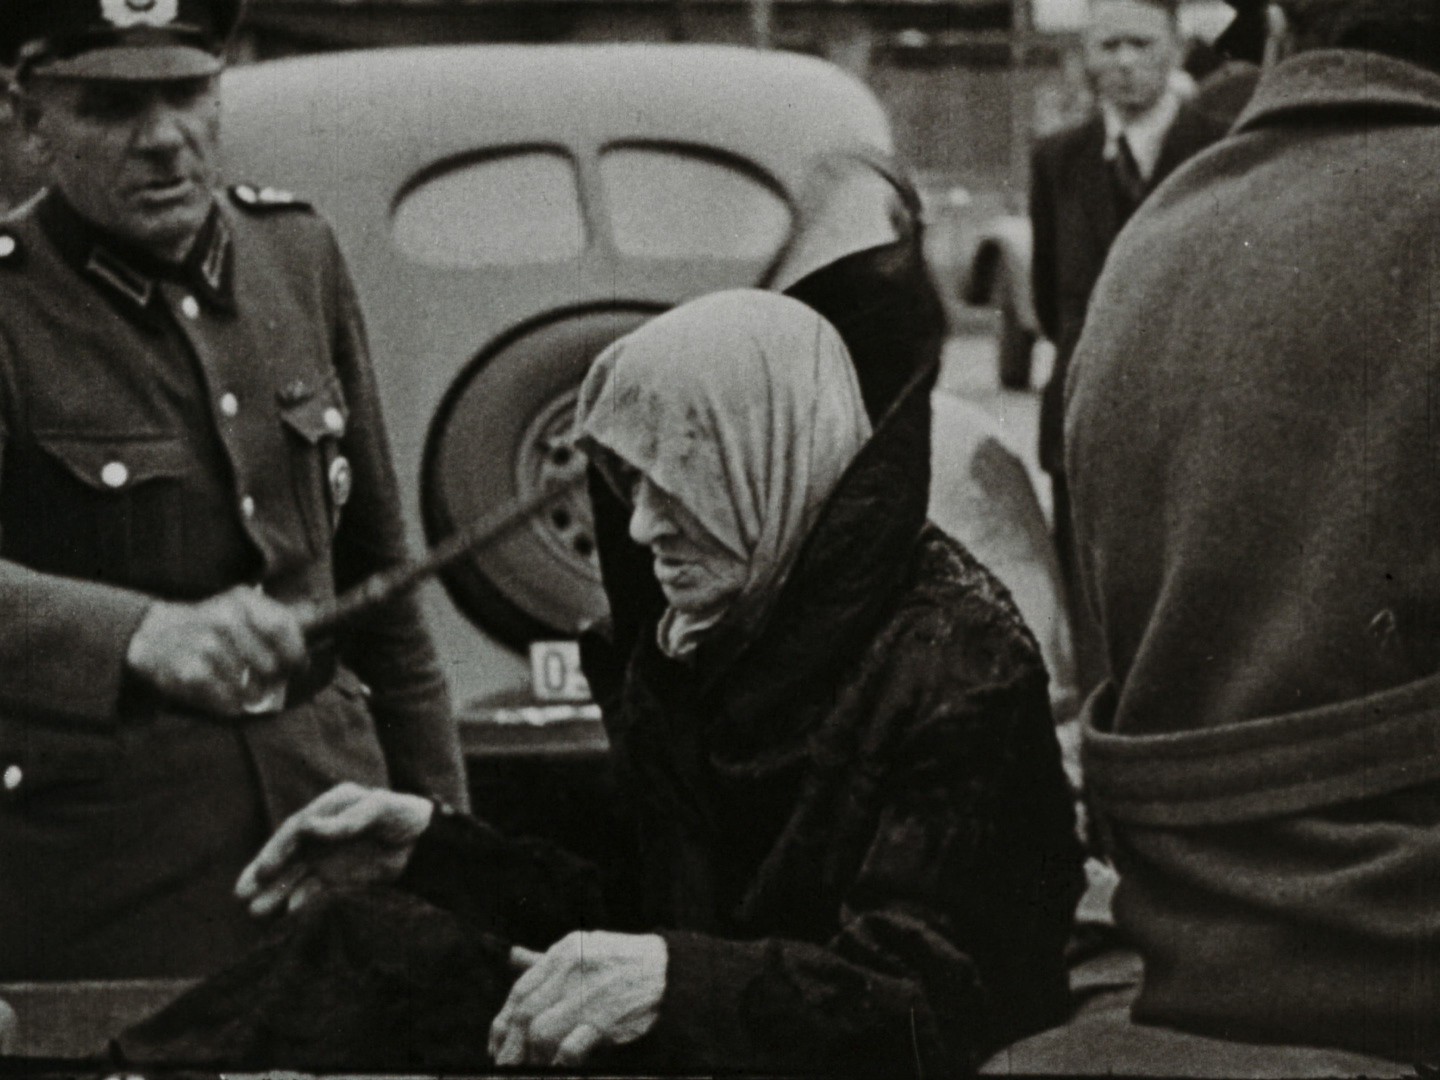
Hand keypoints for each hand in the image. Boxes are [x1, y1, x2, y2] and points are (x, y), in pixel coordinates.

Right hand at [125, 585, 307, 715]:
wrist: (154, 635)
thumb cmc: (212, 626)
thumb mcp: (243, 608)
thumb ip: (280, 618)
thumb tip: (319, 619)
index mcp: (243, 601)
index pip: (285, 629)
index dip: (297, 653)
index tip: (298, 667)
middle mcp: (225, 619)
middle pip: (272, 664)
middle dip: (275, 678)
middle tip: (267, 678)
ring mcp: (206, 645)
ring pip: (251, 687)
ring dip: (250, 692)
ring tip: (237, 680)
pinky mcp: (190, 672)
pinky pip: (227, 701)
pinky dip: (229, 703)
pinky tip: (219, 689)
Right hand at [234, 782, 434, 916]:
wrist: (425, 842)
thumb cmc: (404, 816)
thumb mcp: (380, 810)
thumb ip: (346, 820)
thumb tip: (307, 827)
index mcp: (329, 807)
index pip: (296, 828)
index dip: (277, 849)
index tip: (264, 870)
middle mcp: (321, 831)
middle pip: (287, 853)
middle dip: (264, 873)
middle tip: (241, 894)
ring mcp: (326, 854)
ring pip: (294, 874)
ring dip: (274, 892)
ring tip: (254, 911)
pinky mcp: (335, 876)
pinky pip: (312, 890)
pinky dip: (299, 901)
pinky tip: (288, 914)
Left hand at [489, 931, 666, 1066]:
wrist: (673, 972)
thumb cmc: (626, 963)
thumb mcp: (584, 949)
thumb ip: (546, 959)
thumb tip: (511, 957)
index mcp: (563, 951)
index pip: (520, 990)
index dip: (503, 1022)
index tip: (496, 1045)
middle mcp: (571, 967)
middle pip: (525, 1013)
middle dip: (511, 1046)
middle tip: (507, 1067)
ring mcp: (588, 991)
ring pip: (540, 1031)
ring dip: (533, 1058)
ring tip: (534, 1071)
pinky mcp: (606, 1016)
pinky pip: (569, 1047)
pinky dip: (559, 1063)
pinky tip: (560, 1069)